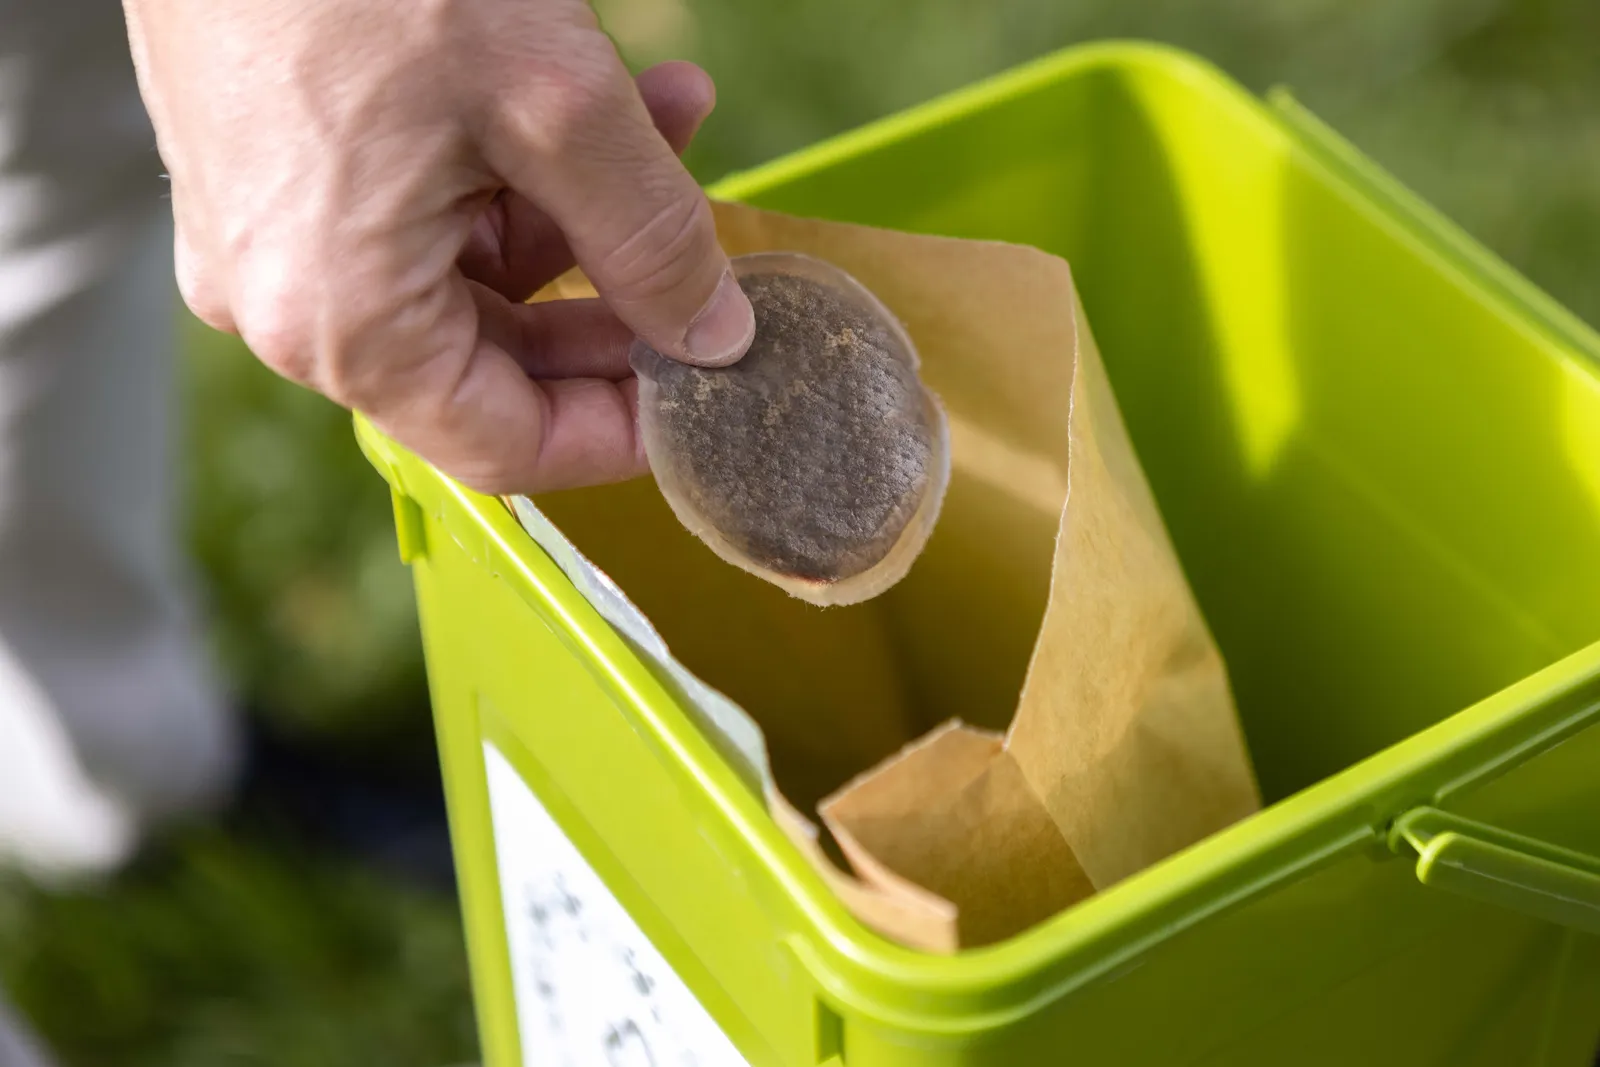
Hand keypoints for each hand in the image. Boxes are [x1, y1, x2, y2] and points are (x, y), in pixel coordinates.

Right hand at [123, 0, 754, 492]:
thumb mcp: (554, 108)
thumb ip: (651, 239)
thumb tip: (715, 337)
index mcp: (340, 322)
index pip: (503, 446)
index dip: (617, 432)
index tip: (700, 392)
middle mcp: (288, 304)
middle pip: (491, 363)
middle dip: (615, 300)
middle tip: (707, 263)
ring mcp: (271, 242)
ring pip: (467, 276)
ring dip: (580, 214)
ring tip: (672, 124)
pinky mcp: (274, 179)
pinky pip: (416, 215)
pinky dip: (509, 172)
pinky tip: (598, 101)